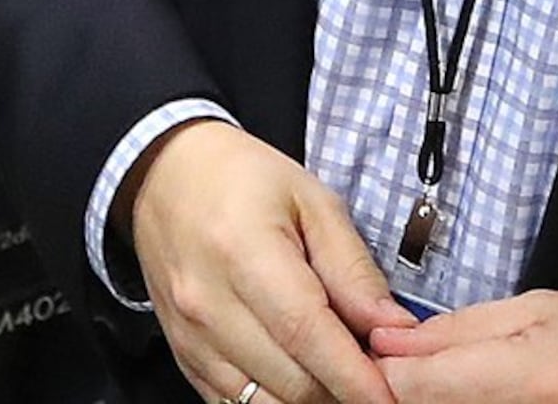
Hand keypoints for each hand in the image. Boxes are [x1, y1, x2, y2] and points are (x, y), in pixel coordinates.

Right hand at [126, 120, 409, 403]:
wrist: (164, 176)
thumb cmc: (242, 180)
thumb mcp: (312, 201)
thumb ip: (352, 269)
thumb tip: (393, 328)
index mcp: (243, 252)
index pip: (306, 333)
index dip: (354, 376)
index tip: (389, 395)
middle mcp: (207, 303)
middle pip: (290, 380)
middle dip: (343, 389)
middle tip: (375, 372)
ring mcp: (190, 337)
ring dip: (311, 399)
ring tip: (338, 373)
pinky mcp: (183, 357)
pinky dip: (275, 401)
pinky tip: (301, 379)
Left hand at [371, 292, 557, 403]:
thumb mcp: (537, 309)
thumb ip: (456, 331)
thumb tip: (388, 344)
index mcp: (537, 375)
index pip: (423, 386)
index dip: (383, 372)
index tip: (372, 356)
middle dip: (403, 392)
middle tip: (400, 370)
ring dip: (433, 401)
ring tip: (436, 380)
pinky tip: (466, 396)